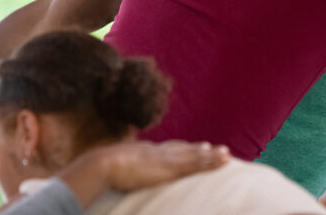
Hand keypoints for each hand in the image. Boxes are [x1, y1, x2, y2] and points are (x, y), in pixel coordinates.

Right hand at [60, 140, 229, 206]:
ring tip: (226, 154)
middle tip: (214, 149)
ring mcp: (164, 158)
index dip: (179, 149)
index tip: (189, 148)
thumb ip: (114, 173)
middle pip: (183, 149)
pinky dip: (212, 161)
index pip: (165, 149)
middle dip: (198, 150)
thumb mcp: (108, 171)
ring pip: (194, 156)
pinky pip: (197, 164)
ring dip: (211, 155)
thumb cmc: (99, 172)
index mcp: (142, 151)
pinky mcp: (171, 167)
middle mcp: (156, 151)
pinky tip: (223, 160)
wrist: (101, 165)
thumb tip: (106, 177)